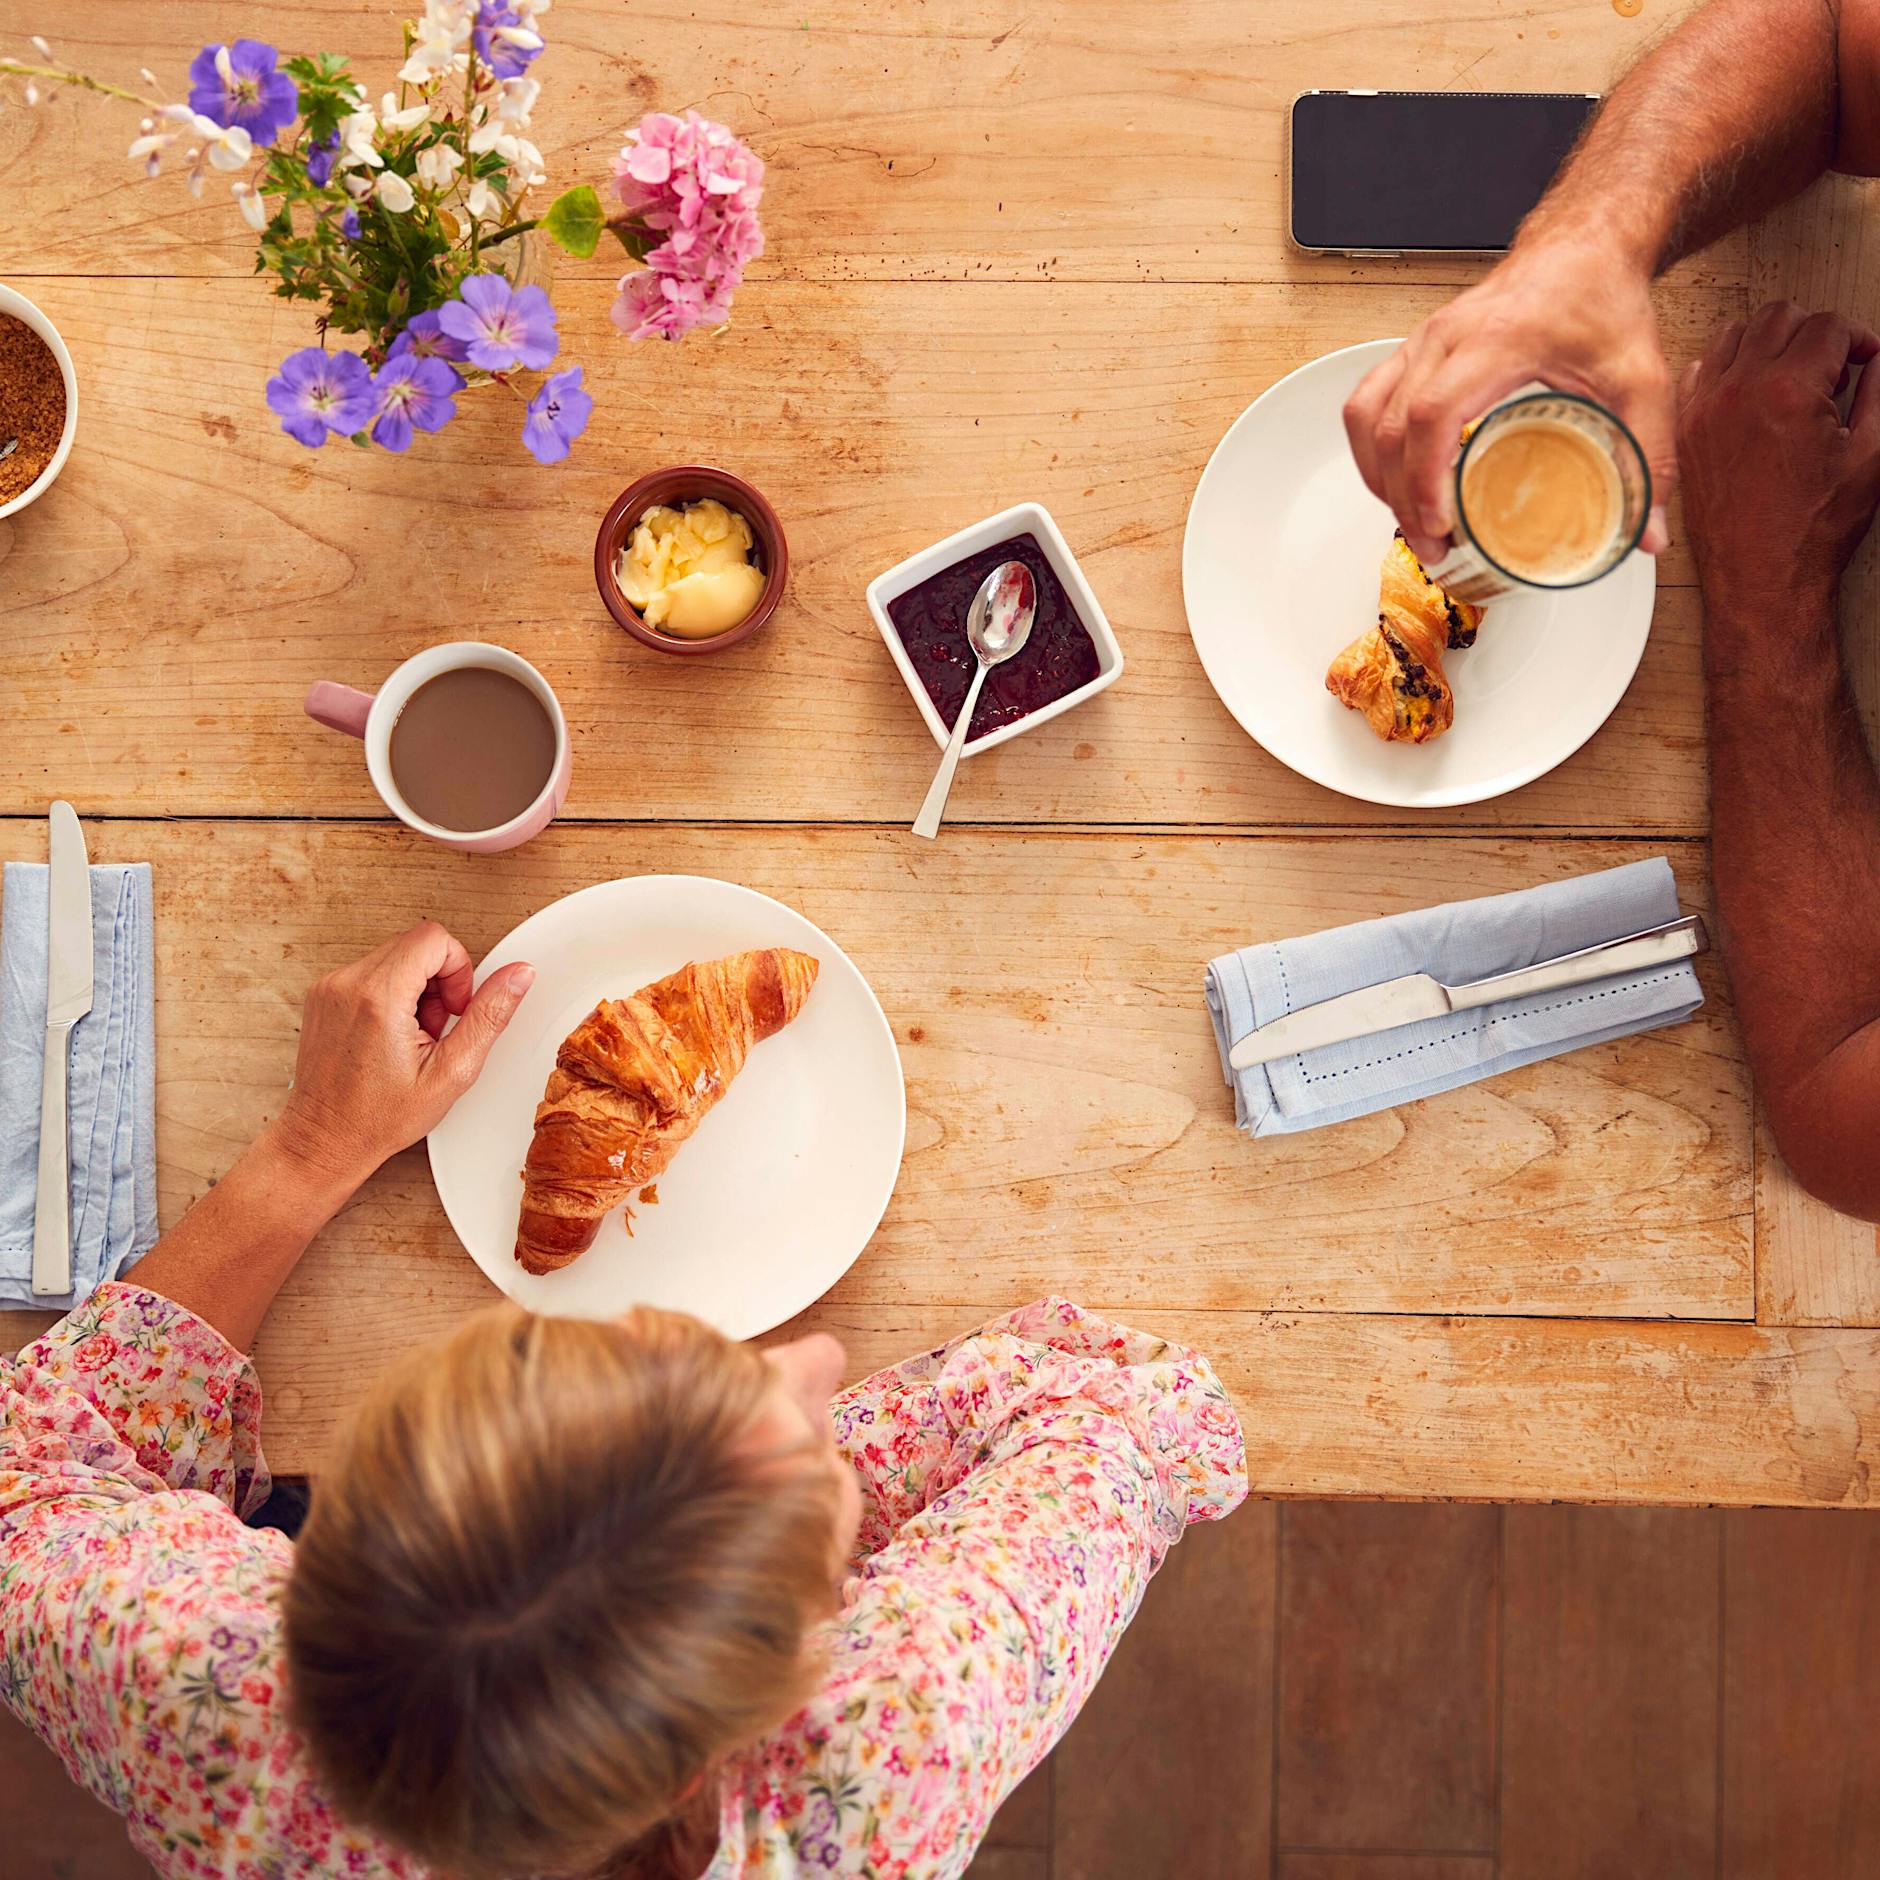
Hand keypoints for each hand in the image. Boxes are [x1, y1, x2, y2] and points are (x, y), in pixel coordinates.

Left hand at [270, 921, 534, 1189]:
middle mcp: (347, 983)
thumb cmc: (379, 1117)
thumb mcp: (452, 1072)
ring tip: (412, 1034)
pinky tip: (391, 1033)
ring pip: (395, 955)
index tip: (454, 1007)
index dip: (458, 968)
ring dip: (415, 987)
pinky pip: (371, 971)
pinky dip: (391, 994)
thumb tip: (518, 976)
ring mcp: (330, 986)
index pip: (433, 938)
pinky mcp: (323, 993)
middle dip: (438, 980)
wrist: (326, 1138)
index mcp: (379, 997)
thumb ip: (489, 1016)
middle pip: (415, 943)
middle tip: (434, 1027)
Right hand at [1343, 234, 1673, 562]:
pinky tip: (1397, 482)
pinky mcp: (1412, 350)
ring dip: (1380, 478)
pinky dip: (1373, 451)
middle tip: (1433, 546)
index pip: (1433, 413)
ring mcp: (1421, 342)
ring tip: (1412, 521)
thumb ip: (1648, 457)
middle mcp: (1446, 337)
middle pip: (1392, 426)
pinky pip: (1367, 404)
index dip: (1426, 477)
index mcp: (1496, 340)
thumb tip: (1648, 536)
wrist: (1581, 248)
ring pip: (1367, 417)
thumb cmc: (1602, 302)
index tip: (1441, 524)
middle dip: (1403, 497)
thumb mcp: (1641, 378)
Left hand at [1676, 302, 1879, 619]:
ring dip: (1770, 342)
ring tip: (1794, 378)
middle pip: (1778, 317)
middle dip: (1814, 331)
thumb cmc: (1810, 532)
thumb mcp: (1871, 454)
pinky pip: (1701, 371)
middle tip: (1833, 366)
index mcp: (1787, 392)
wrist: (1761, 581)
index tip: (1865, 358)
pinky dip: (1729, 368)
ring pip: (1734, 335)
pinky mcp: (1685, 431)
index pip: (1827, 324)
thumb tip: (1879, 358)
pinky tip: (1753, 394)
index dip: (1858, 337)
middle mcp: (1737, 393)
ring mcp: (1704, 411)